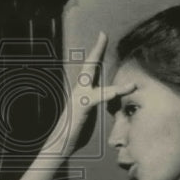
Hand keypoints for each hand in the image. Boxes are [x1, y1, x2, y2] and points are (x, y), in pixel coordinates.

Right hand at [40, 32, 135, 159]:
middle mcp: (79, 91)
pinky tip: (122, 90)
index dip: (96, 55)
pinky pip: (98, 96)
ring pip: (93, 78)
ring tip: (116, 59)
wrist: (58, 145)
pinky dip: (110, 92)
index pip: (91, 71)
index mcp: (82, 93)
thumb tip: (100, 107)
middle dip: (96, 50)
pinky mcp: (82, 106)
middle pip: (89, 66)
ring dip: (106, 71)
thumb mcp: (86, 118)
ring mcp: (79, 97)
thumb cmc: (72, 134)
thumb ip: (93, 108)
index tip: (101, 39)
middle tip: (103, 34)